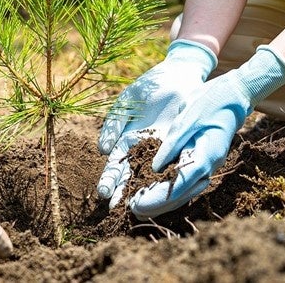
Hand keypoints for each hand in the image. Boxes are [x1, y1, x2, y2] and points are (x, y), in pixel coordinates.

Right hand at [96, 39, 216, 206]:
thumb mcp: (126, 103)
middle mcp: (145, 152)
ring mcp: (163, 151)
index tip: (104, 194)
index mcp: (126, 142)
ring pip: (154, 176)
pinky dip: (171, 178)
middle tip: (119, 209)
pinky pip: (175, 165)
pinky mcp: (182, 147)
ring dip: (147, 191)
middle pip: (133, 177)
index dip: (109, 181)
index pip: (115, 167)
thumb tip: (102, 150)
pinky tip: (167, 190)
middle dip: (125, 193)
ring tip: (141, 206)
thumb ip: (113, 124)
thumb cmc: (149, 87)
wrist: (179, 74)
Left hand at [128, 46, 284, 218]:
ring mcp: (208, 165)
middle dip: (156, 205)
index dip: (156, 198)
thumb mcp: (187, 119)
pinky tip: (154, 193)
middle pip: (181, 195)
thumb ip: (172, 144)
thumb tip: (155, 168)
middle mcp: (209, 166)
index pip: (178, 186)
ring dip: (162, 202)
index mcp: (206, 156)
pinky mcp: (203, 161)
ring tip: (140, 207)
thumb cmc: (211, 101)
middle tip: (132, 210)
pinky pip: (186, 182)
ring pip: (184, 193)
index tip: (136, 203)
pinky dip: (169, 191)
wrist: (235, 94)